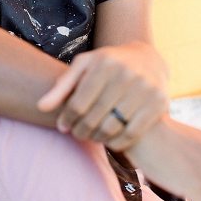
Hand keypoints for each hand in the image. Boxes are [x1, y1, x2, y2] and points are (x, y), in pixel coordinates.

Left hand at [36, 42, 168, 150]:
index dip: (67, 118)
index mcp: (103, 64)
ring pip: (113, 127)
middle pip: (94, 116)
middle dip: (81, 130)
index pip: (78, 102)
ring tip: (91, 138)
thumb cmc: (106, 64)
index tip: (63, 126)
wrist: (147, 59)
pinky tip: (110, 141)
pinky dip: (118, 142)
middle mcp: (125, 75)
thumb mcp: (83, 66)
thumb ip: (62, 86)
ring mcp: (144, 89)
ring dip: (98, 138)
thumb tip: (41, 107)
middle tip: (76, 135)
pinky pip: (133, 132)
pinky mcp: (159, 103)